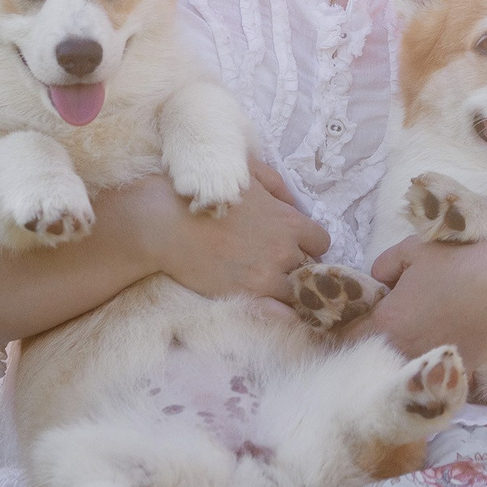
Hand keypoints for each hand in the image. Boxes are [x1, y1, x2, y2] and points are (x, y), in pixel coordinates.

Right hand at [117, 159, 328, 301]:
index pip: (321, 242)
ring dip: (286, 288)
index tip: (295, 246)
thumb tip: (295, 203)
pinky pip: (281, 313)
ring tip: (268, 283)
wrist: (166, 222)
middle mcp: (285, 251)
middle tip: (275, 263)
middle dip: (296, 265)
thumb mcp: (249, 173)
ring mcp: (267, 276)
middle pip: (308, 267)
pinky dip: (282, 313)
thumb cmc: (205, 192)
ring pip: (296, 291)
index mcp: (289, 222)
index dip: (309, 245)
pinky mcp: (247, 295)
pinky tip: (277, 310)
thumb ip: (279, 186)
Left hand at [360, 230, 486, 361]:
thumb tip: (379, 283)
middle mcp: (402, 351)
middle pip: (372, 359)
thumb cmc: (457, 261)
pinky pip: (436, 377)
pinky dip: (433, 369)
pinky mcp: (457, 372)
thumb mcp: (411, 250)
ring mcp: (430, 364)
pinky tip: (438, 352)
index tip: (355, 321)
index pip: (347, 338)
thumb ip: (382, 267)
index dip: (347, 329)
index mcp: (386, 322)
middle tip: (381, 331)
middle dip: (371, 347)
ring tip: (411, 342)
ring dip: (400, 360)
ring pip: (402, 371)